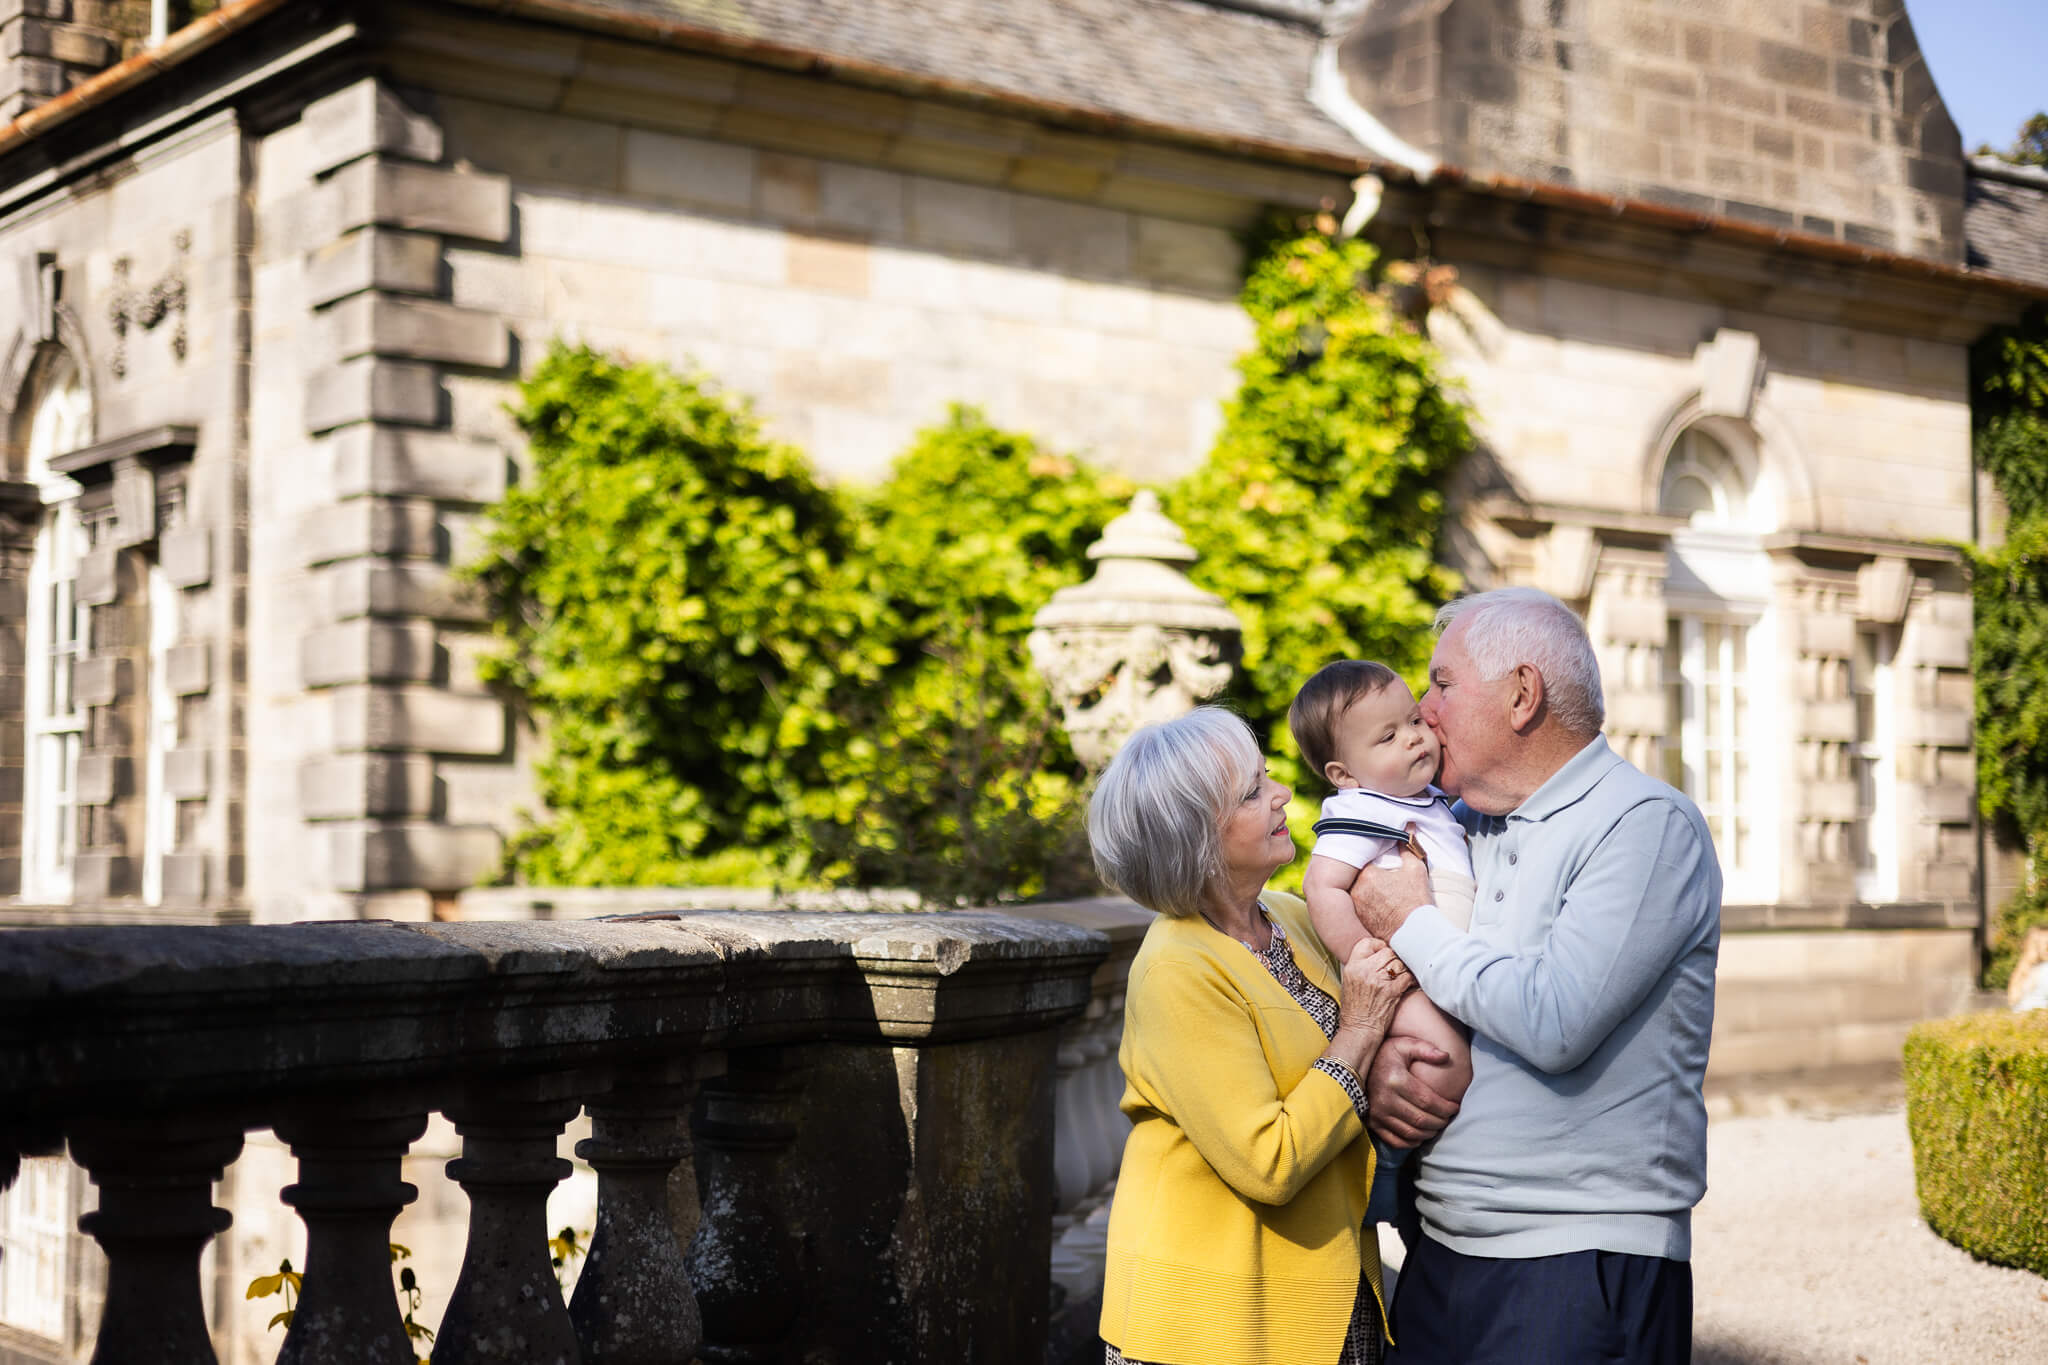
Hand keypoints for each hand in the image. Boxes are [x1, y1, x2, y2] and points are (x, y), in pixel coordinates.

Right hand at [1335, 936, 1410, 1038]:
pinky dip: (1410, 979)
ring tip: (1401, 976)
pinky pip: (1407, 976)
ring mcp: (1379, 980)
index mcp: (1352, 967)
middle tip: (1394, 967)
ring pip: (1398, 962)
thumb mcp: (1349, 982)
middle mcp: (1364, 971)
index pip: (1367, 943)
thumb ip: (1360, 966)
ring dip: (1402, 969)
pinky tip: (1409, 983)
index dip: (1378, 945)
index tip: (1382, 952)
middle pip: (1387, 951)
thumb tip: (1377, 954)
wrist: (1359, 1029)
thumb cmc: (1355, 1009)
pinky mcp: (1392, 991)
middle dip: (1393, 958)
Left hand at [1350, 823, 1431, 940]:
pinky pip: (1356, 907)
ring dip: (1363, 889)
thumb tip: (1408, 827)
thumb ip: (1407, 847)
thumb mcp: (1415, 870)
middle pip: (1356, 876)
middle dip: (1365, 874)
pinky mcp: (1358, 922)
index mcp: (1368, 875)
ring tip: (1377, 891)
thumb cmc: (1417, 901)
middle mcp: (1357, 891)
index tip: (1377, 862)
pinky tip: (1375, 905)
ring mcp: (1355, 908)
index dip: (1371, 859)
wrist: (1417, 934)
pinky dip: (1363, 904)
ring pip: (1355, 891)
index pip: (1363, 859)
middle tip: (1377, 878)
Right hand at [1365, 1034, 1459, 1147]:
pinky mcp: (1372, 1123)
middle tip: (1448, 1118)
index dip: (1446, 1108)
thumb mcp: (1404, 1045)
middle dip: (1440, 1122)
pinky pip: (1396, 1140)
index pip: (1428, 1102)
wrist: (1354, 1065)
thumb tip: (1445, 1057)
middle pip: (1421, 1120)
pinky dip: (1411, 1142)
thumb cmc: (1385, 1055)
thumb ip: (1425, 1049)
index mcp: (1396, 1080)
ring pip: (1411, 1132)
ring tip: (1437, 1126)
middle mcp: (1386, 1100)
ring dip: (1429, 1133)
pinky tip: (1421, 1136)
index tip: (1455, 1107)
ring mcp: (1377, 1114)